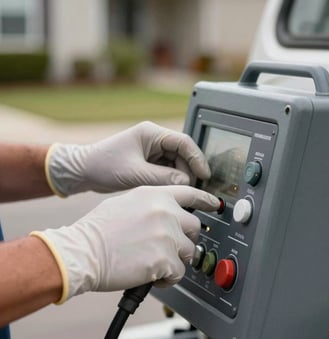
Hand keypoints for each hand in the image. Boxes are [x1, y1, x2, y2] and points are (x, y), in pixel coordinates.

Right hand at [30, 186, 219, 302]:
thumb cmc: (99, 229)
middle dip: (185, 240)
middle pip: (195, 228)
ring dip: (175, 260)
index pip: (191, 194)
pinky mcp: (165, 259)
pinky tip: (152, 274)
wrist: (82, 251)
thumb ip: (152, 205)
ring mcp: (167, 235)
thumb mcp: (127, 203)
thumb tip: (168, 213)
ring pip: (189, 251)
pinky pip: (179, 272)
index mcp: (156, 195)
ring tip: (155, 262)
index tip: (215, 206)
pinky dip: (168, 277)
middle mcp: (165, 212)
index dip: (206, 201)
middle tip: (170, 247)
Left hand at [46, 121, 210, 195]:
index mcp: (151, 134)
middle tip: (192, 189)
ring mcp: (151, 151)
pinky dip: (170, 180)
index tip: (204, 175)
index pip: (183, 142)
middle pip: (182, 154)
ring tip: (180, 192)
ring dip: (180, 177)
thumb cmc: (103, 165)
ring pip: (176, 163)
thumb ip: (162, 178)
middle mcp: (154, 140)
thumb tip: (186, 183)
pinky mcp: (148, 162)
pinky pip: (167, 170)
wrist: (83, 171)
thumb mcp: (135, 173)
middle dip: (188, 171)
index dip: (197, 158)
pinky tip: (170, 191)